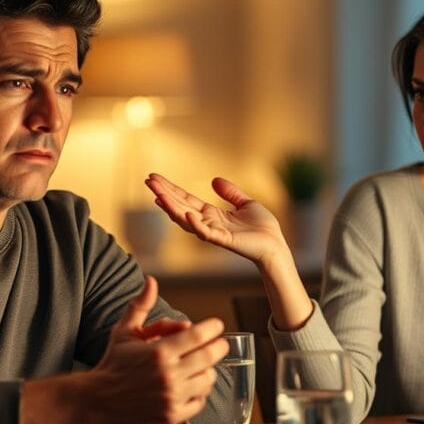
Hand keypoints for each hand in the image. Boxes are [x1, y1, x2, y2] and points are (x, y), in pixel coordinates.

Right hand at [90, 276, 227, 423]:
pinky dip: (199, 393)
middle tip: (220, 344)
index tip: (217, 325)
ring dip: (208, 370)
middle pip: (209, 357)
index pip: (198, 336)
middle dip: (219, 347)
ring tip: (202, 366)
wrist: (96, 400)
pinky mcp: (171, 416)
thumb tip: (151, 281)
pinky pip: (199, 402)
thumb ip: (140, 306)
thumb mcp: (124, 331)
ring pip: (207, 379)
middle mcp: (168, 375)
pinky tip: (191, 386)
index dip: (212, 328)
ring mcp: (171, 397)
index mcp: (158, 352)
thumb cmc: (113, 363)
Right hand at [146, 173, 289, 265]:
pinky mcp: (224, 240)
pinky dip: (195, 224)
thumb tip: (214, 180)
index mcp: (212, 214)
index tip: (156, 178)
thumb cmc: (262, 228)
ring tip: (158, 195)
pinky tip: (186, 214)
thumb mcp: (245, 203)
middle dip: (164, 194)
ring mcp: (214, 232)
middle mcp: (208, 223)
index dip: (171, 189)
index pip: (186, 199)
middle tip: (148, 181)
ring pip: (186, 219)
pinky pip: (206, 233)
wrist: (275, 245)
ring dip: (172, 207)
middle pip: (180, 207)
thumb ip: (230, 193)